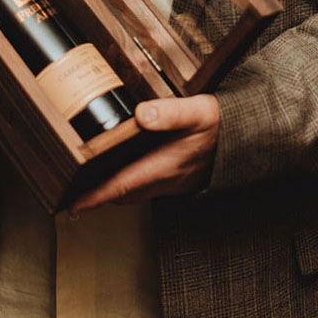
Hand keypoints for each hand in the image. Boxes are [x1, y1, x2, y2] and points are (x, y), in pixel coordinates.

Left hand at [69, 93, 219, 214]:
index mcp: (164, 166)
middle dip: (98, 193)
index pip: (120, 186)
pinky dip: (131, 181)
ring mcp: (173, 182)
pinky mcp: (179, 179)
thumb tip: (141, 114)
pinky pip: (148, 186)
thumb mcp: (197, 111)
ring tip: (93, 175)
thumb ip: (169, 112)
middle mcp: (166, 180)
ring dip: (115, 187)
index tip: (70, 205)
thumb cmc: (221, 124)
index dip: (93, 197)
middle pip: (123, 193)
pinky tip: (128, 164)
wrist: (246, 138)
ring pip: (135, 191)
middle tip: (73, 185)